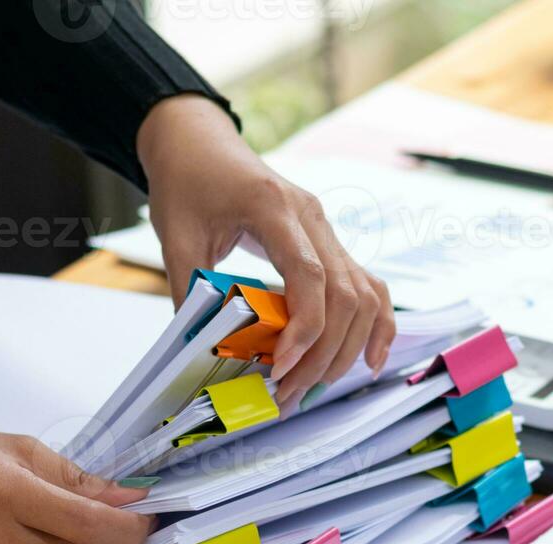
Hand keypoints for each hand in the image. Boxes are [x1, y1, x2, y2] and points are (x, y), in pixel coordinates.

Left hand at [137, 95, 395, 404]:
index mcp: (274, 208)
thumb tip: (203, 353)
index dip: (304, 327)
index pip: (310, 275)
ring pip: (363, 296)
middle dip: (322, 353)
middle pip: (344, 295)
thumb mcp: (176, 237)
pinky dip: (375, 324)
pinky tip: (369, 359)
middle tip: (289, 392)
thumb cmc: (186, 182)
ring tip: (312, 386)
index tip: (282, 366)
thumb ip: (192, 292)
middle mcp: (314, 218)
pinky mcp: (329, 242)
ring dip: (345, 348)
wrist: (197, 141)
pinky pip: (369, 286)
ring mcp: (328, 229)